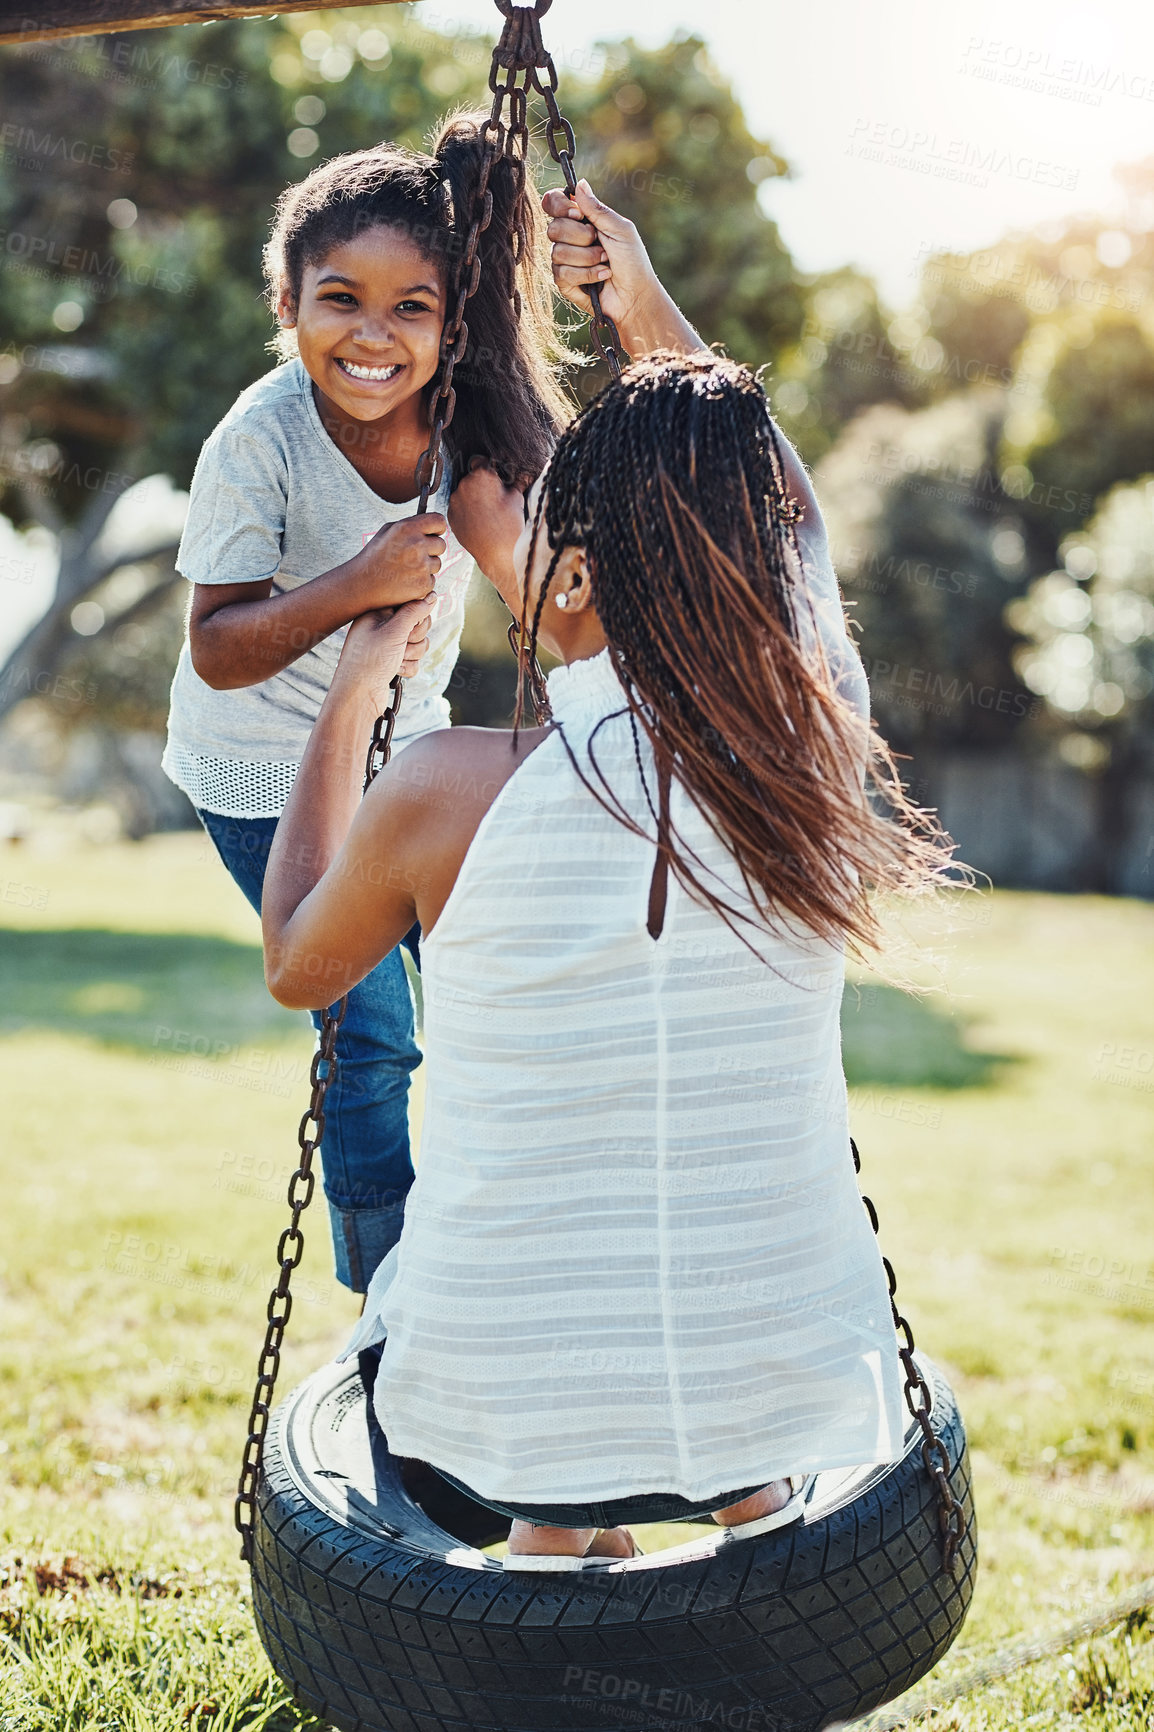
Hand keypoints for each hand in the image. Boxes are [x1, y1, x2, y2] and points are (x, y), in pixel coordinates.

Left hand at [333, 594, 434, 708]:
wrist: (359, 696)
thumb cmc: (371, 660)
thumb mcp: (394, 631)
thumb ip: (415, 611)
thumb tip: (432, 595)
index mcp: (378, 613)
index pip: (409, 603)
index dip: (416, 616)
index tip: (409, 626)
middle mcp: (382, 627)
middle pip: (418, 623)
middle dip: (415, 638)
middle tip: (401, 645)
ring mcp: (388, 646)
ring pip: (419, 643)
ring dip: (412, 654)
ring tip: (396, 661)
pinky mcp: (393, 662)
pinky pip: (414, 660)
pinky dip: (408, 667)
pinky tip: (394, 671)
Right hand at [354, 513, 446, 609]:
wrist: (362, 584)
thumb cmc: (375, 556)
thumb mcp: (388, 531)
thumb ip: (411, 526)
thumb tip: (431, 526)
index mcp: (408, 528)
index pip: (440, 521)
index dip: (438, 528)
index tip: (434, 533)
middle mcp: (417, 545)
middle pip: (441, 544)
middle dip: (431, 549)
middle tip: (415, 555)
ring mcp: (422, 566)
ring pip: (437, 563)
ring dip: (427, 566)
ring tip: (406, 569)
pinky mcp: (424, 584)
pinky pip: (432, 579)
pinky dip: (422, 581)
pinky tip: (406, 580)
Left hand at [449, 459, 528, 606]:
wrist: (499, 551)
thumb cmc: (511, 522)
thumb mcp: (517, 497)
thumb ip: (516, 481)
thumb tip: (523, 474)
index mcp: (481, 474)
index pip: (480, 461)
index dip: (488, 469)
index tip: (493, 478)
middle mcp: (464, 484)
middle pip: (470, 478)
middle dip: (480, 485)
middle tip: (492, 498)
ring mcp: (455, 501)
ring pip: (463, 493)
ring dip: (472, 498)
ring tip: (486, 513)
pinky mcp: (451, 516)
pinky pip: (459, 508)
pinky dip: (466, 512)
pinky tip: (478, 521)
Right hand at [543, 179, 657, 328]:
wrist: (636, 296)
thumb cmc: (633, 262)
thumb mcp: (620, 229)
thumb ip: (598, 209)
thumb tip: (579, 184)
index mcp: (580, 220)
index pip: (552, 203)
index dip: (558, 206)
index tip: (577, 214)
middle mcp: (568, 238)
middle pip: (553, 228)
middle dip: (581, 237)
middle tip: (600, 243)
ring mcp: (564, 261)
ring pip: (557, 252)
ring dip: (587, 258)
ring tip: (605, 263)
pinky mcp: (565, 283)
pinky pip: (562, 274)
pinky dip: (587, 275)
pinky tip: (601, 277)